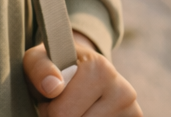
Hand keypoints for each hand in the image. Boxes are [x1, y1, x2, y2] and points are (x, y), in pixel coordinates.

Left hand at [24, 31, 140, 116]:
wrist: (81, 70)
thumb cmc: (55, 67)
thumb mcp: (38, 60)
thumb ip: (39, 68)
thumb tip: (52, 87)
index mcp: (99, 69)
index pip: (61, 114)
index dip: (48, 111)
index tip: (52, 97)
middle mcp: (123, 90)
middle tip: (62, 106)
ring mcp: (132, 110)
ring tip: (76, 109)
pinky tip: (90, 114)